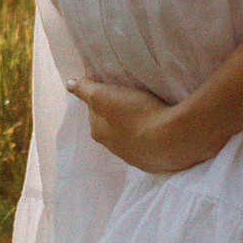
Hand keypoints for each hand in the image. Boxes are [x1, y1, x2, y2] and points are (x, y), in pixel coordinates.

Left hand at [67, 75, 196, 174]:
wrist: (173, 139)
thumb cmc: (136, 115)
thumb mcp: (105, 96)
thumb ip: (85, 89)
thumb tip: (69, 84)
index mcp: (99, 132)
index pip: (94, 108)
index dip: (101, 92)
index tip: (111, 81)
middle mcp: (114, 148)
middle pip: (112, 122)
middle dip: (117, 109)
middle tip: (131, 93)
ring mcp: (136, 156)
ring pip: (131, 134)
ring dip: (136, 122)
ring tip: (148, 107)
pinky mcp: (156, 160)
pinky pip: (149, 143)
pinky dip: (151, 133)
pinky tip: (160, 124)